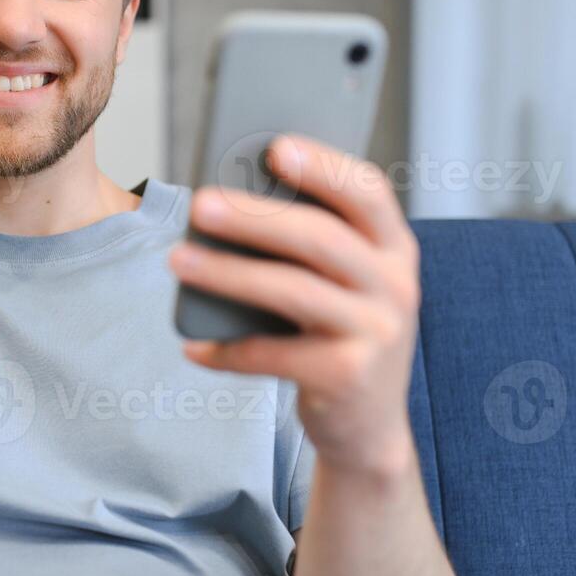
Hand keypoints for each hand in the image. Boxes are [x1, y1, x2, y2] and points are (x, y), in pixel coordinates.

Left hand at [168, 134, 421, 479]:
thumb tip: (230, 203)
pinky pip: (275, 355)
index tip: (275, 148)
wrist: (369, 428)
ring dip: (228, 273)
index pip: (367, 192)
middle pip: (321, 238)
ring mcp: (378, 333)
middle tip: (199, 204)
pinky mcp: (348, 377)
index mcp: (395, 248)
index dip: (323, 166)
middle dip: (255, 218)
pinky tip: (194, 345)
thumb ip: (309, 245)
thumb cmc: (340, 335)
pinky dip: (228, 350)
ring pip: (293, 291)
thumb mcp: (342, 285)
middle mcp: (397, 286)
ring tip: (178, 260)